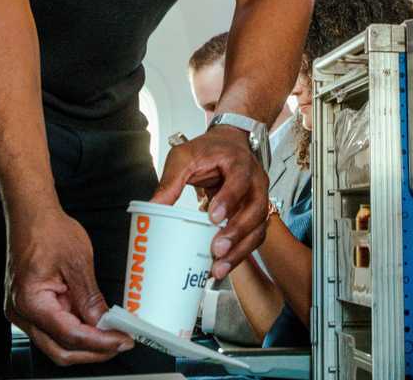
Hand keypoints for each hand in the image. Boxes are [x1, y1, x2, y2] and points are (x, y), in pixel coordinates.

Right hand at [5, 208, 134, 365]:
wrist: (30, 214)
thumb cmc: (47, 229)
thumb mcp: (78, 262)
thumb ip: (90, 298)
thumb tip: (104, 324)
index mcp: (31, 301)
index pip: (70, 335)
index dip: (99, 342)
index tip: (121, 341)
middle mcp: (21, 312)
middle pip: (60, 350)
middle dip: (93, 352)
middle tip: (119, 344)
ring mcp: (22, 312)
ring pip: (55, 344)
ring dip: (84, 345)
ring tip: (110, 336)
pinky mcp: (29, 308)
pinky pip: (52, 330)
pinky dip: (74, 332)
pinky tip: (93, 326)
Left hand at [152, 125, 270, 278]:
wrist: (229, 146)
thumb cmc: (209, 151)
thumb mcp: (184, 156)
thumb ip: (171, 180)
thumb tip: (153, 207)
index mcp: (239, 163)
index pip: (240, 180)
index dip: (229, 199)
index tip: (213, 217)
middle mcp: (255, 182)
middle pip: (256, 209)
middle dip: (237, 233)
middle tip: (217, 250)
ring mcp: (259, 199)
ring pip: (258, 228)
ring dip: (240, 250)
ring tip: (218, 267)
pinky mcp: (255, 215)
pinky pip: (254, 237)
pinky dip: (241, 254)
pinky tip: (223, 266)